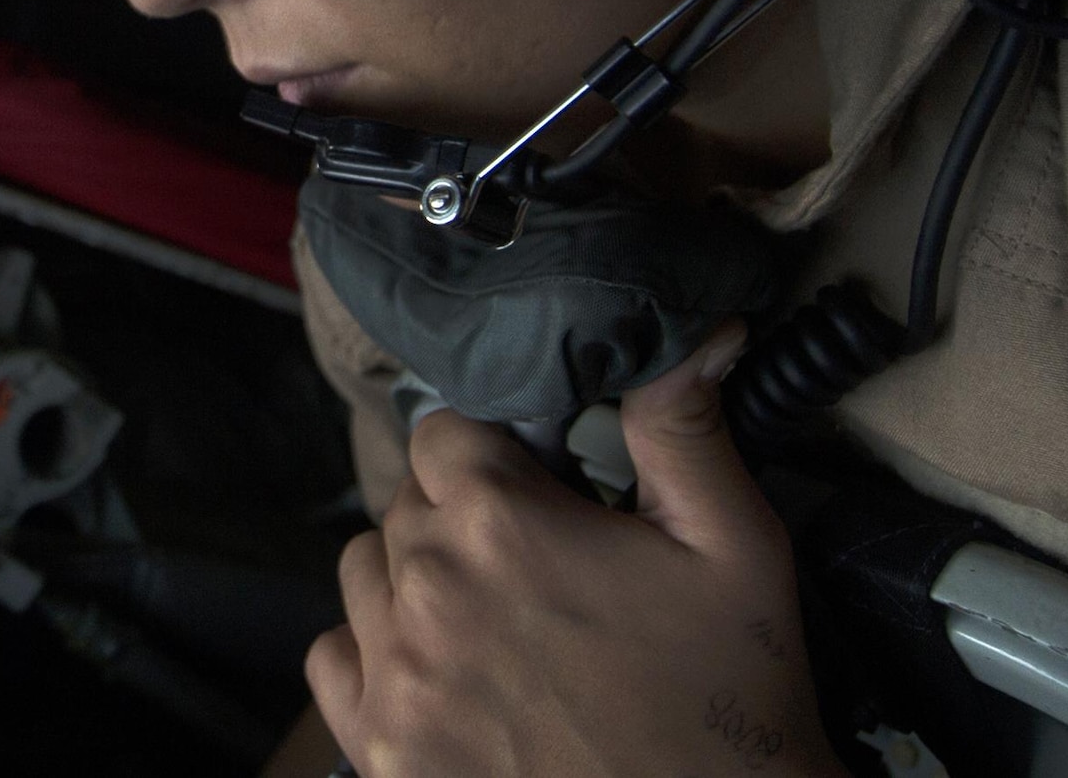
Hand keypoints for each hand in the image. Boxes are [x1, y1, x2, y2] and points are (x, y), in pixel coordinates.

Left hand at [306, 324, 841, 777]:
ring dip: (415, 578)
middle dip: (464, 513)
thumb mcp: (733, 546)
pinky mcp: (380, 753)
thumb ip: (685, 428)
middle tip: (540, 560)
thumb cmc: (726, 702)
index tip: (541, 485)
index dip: (496, 449)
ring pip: (366, 574)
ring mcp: (395, 680)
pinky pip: (334, 661)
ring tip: (494, 615)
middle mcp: (427, 591)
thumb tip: (695, 331)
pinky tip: (445, 669)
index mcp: (500, 522)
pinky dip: (376, 655)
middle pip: (408, 500)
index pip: (444, 430)